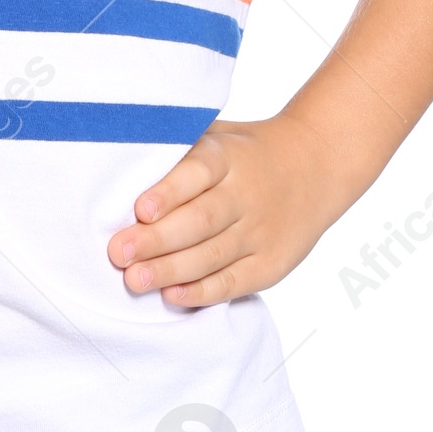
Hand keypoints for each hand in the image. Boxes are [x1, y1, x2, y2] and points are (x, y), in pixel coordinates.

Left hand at [106, 114, 338, 307]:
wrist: (315, 163)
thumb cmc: (245, 151)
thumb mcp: (218, 135)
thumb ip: (178, 150)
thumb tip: (117, 164)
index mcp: (229, 157)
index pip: (198, 174)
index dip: (169, 193)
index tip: (139, 209)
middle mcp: (246, 194)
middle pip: (200, 221)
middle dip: (157, 240)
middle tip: (118, 252)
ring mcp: (261, 231)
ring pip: (213, 255)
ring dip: (171, 270)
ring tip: (134, 279)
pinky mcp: (271, 263)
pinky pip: (234, 282)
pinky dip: (203, 292)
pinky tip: (174, 295)